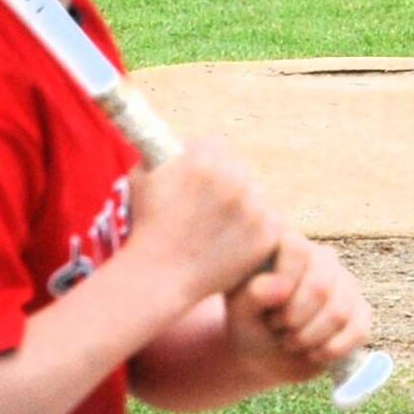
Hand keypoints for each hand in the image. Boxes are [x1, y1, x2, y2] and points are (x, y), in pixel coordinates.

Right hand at [128, 140, 281, 305]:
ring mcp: (254, 205)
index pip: (217, 146)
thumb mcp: (143, 175)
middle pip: (239, 169)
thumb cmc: (145, 226)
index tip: (199, 182)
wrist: (158, 277)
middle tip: (209, 211)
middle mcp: (233, 177)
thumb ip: (168, 150)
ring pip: (256, 194)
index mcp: (202, 157)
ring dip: (244, 207)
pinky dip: (256, 231)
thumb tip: (181, 137)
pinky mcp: (269, 231)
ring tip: (217, 230)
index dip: (207, 163)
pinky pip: (270, 220)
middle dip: (227, 185)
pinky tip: (232, 244)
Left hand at [226, 233, 373, 380]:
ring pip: (339, 312)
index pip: (297, 249)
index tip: (264, 309)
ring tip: (292, 341)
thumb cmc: (249, 325)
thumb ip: (253, 295)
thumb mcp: (239, 312)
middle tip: (278, 330)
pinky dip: (331, 350)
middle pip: (320, 287)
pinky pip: (358, 330)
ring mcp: (346, 284)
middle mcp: (324, 258)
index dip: (280, 287)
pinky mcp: (361, 312)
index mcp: (291, 246)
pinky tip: (314, 352)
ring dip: (309, 338)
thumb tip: (283, 286)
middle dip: (293, 321)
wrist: (265, 357)